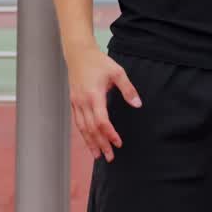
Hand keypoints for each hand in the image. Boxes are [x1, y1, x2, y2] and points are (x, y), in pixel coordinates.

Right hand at [66, 44, 141, 162]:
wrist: (78, 53)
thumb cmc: (99, 62)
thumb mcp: (117, 72)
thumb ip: (128, 89)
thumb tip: (138, 104)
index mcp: (94, 95)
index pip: (102, 121)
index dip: (110, 134)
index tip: (118, 143)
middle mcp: (83, 102)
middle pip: (91, 129)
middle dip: (101, 144)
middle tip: (110, 157)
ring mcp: (76, 103)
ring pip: (83, 128)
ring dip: (90, 143)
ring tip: (98, 156)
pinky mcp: (73, 102)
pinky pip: (78, 122)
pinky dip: (83, 134)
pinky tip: (89, 141)